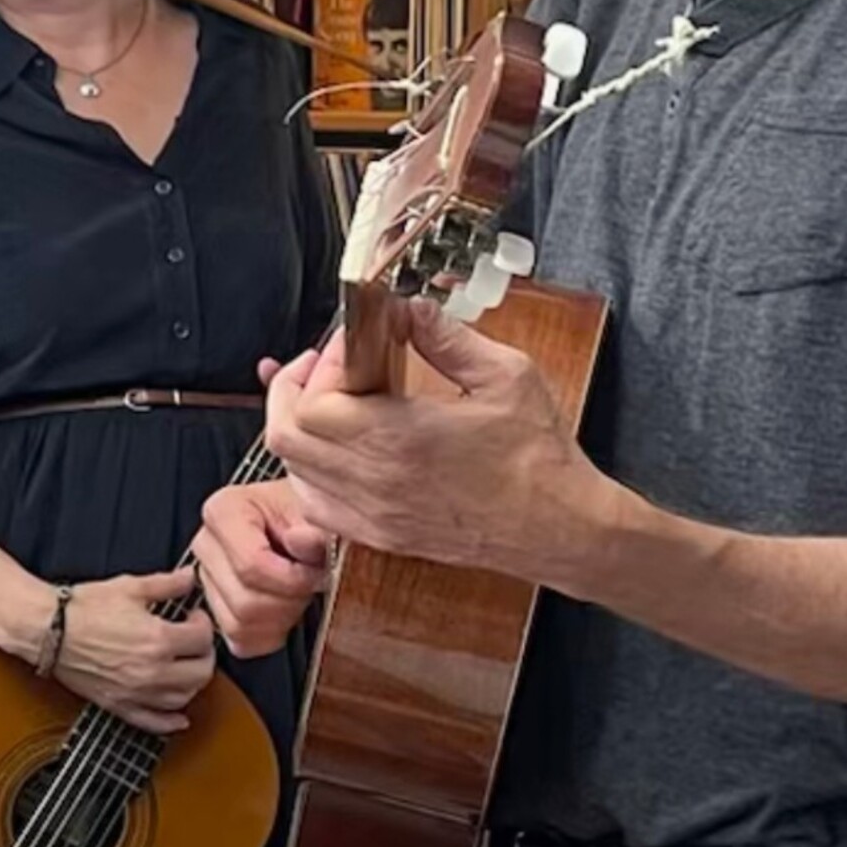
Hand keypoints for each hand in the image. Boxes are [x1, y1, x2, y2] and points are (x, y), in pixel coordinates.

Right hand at [51, 569, 215, 735]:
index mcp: (158, 639)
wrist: (49, 631)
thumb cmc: (85, 608)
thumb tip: (190, 578)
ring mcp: (136, 693)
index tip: (194, 616)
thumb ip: (168, 584)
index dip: (204, 623)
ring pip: (182, 699)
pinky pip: (152, 722)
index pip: (203, 639)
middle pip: (200, 673)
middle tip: (196, 640)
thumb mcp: (131, 587)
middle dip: (204, 653)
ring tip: (186, 665)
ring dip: (192, 683)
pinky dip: (170, 722)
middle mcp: (152, 672)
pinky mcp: (118, 705)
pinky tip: (179, 718)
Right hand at [192, 477, 330, 658]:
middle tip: (311, 580)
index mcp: (224, 511)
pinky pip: (241, 642)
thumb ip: (316, 529)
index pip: (251, 565)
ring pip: (241, 625)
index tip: (315, 570)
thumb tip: (302, 540)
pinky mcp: (217, 609)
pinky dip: (272, 633)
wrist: (307, 525)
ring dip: (282, 617)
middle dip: (289, 599)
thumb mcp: (320, 513)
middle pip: (244, 601)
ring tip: (299, 590)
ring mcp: (208, 579)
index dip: (291, 578)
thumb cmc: (307, 517)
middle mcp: (206, 544)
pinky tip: (287, 607)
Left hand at [266, 298, 602, 583]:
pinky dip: (312, 473)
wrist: (559, 529)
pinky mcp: (382, 536)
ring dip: (301, 431)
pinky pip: (317, 506)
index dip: (321, 363)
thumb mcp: (506, 375)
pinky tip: (341, 451)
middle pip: (286, 436)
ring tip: (331, 402)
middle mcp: (376, 482)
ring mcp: (374, 516)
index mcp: (400, 438)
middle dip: (294, 390)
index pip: (313, 401)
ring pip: (294, 472)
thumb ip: (448, 337)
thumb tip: (409, 309)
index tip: (351, 343)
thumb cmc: (539, 457)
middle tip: (325, 365)